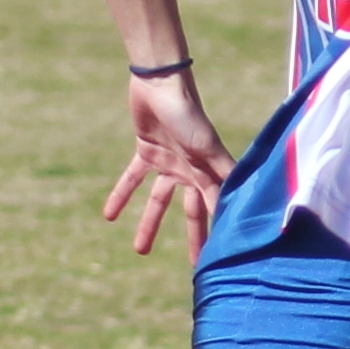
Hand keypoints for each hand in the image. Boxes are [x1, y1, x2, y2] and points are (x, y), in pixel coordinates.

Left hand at [97, 69, 233, 258]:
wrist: (161, 83)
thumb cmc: (189, 113)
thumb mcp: (208, 148)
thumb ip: (225, 173)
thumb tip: (242, 202)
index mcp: (208, 172)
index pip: (215, 208)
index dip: (219, 231)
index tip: (221, 257)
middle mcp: (190, 171)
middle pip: (191, 211)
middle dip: (192, 237)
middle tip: (193, 265)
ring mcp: (168, 163)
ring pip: (158, 201)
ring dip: (148, 225)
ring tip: (138, 251)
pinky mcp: (146, 152)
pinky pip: (132, 179)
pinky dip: (121, 195)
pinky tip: (108, 215)